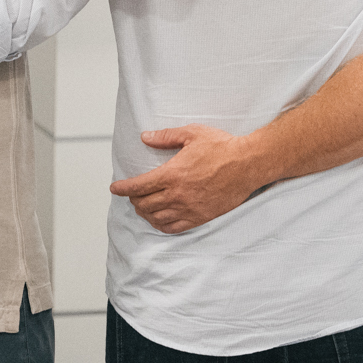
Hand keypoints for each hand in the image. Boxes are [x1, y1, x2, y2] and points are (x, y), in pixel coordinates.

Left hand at [109, 125, 265, 234]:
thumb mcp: (192, 134)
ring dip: (145, 213)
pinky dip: (161, 225)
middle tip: (132, 195)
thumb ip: (165, 137)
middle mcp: (178, 194)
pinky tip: (158, 220)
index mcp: (173, 174)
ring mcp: (189, 208)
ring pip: (157, 217)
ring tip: (142, 208)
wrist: (247, 164)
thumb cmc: (222, 147)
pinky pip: (174, 228)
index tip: (115, 188)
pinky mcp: (200, 217)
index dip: (123, 188)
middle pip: (145, 204)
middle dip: (133, 200)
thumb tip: (145, 137)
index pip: (139, 186)